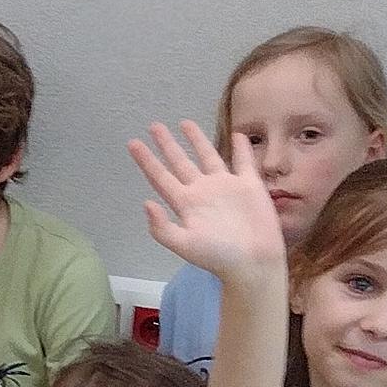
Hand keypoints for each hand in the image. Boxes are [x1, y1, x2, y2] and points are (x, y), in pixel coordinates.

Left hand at [126, 121, 286, 286]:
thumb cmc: (218, 256)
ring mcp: (225, 187)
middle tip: (154, 126)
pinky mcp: (249, 185)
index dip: (147, 161)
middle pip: (180, 162)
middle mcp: (202, 191)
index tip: (133, 143)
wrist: (253, 262)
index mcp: (186, 203)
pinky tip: (238, 135)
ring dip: (197, 140)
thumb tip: (146, 203)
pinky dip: (241, 148)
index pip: (161, 177)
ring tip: (185, 123)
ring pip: (208, 156)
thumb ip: (162, 228)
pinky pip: (243, 162)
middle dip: (167, 145)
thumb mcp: (184, 244)